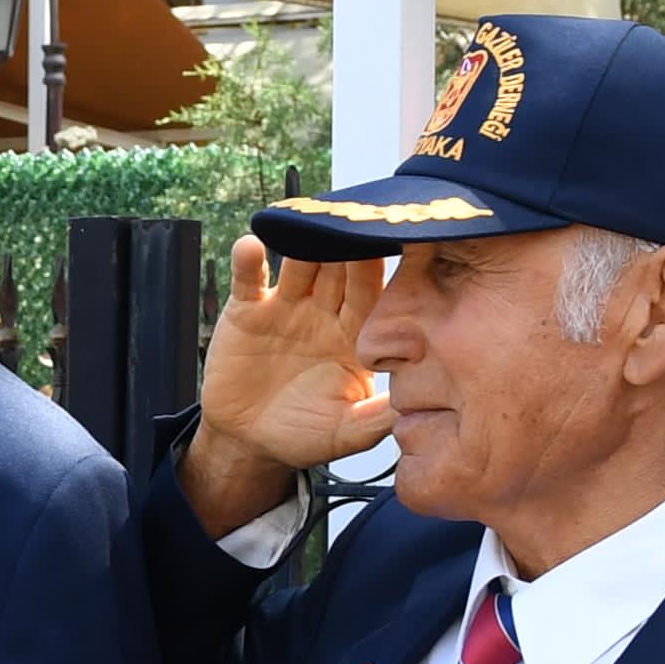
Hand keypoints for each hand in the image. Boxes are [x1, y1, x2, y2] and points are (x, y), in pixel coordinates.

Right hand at [183, 235, 391, 533]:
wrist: (249, 441)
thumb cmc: (304, 436)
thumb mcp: (346, 432)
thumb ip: (376, 417)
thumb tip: (416, 406)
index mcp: (356, 335)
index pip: (372, 295)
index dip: (379, 273)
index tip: (391, 245)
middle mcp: (325, 312)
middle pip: (337, 272)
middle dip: (345, 248)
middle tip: (353, 222)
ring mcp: (286, 307)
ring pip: (299, 267)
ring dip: (304, 246)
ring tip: (309, 226)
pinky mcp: (247, 311)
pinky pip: (249, 280)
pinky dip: (249, 261)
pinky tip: (252, 245)